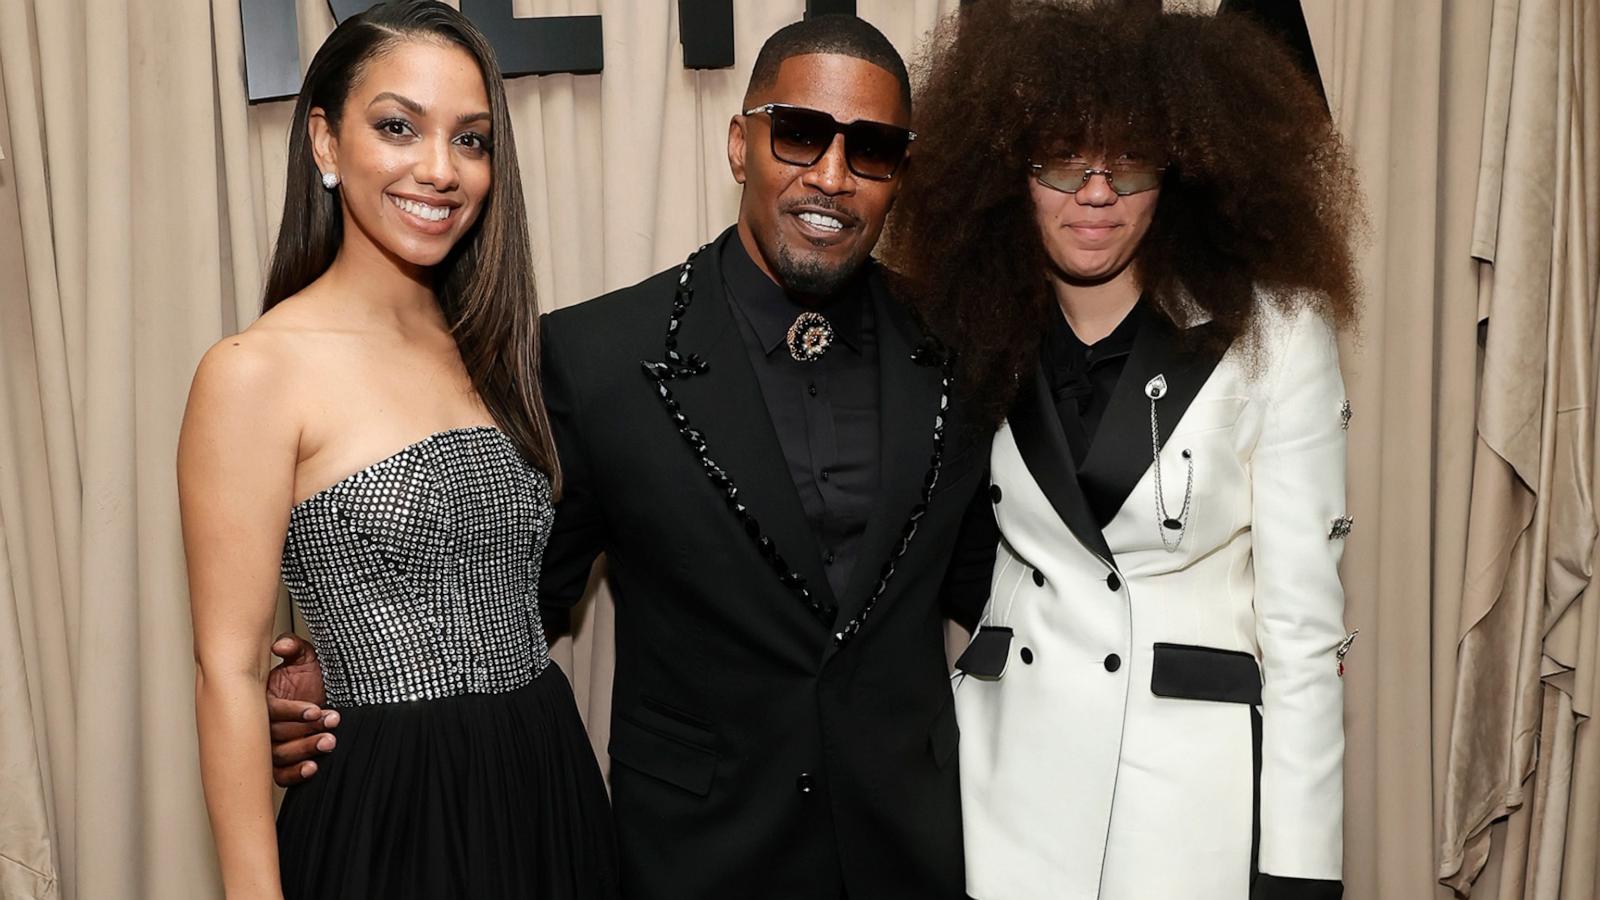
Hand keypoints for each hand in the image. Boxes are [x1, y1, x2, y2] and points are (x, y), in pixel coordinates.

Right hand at [266, 633, 337, 786]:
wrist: (324, 693)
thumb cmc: (310, 678)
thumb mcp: (304, 657)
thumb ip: (293, 647)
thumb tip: (280, 645)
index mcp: (263, 700)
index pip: (270, 710)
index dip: (292, 711)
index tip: (316, 709)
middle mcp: (263, 724)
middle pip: (275, 736)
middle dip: (304, 733)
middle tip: (330, 725)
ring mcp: (270, 743)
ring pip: (279, 755)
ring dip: (305, 749)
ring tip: (329, 741)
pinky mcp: (280, 761)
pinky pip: (280, 775)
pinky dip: (294, 774)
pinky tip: (312, 767)